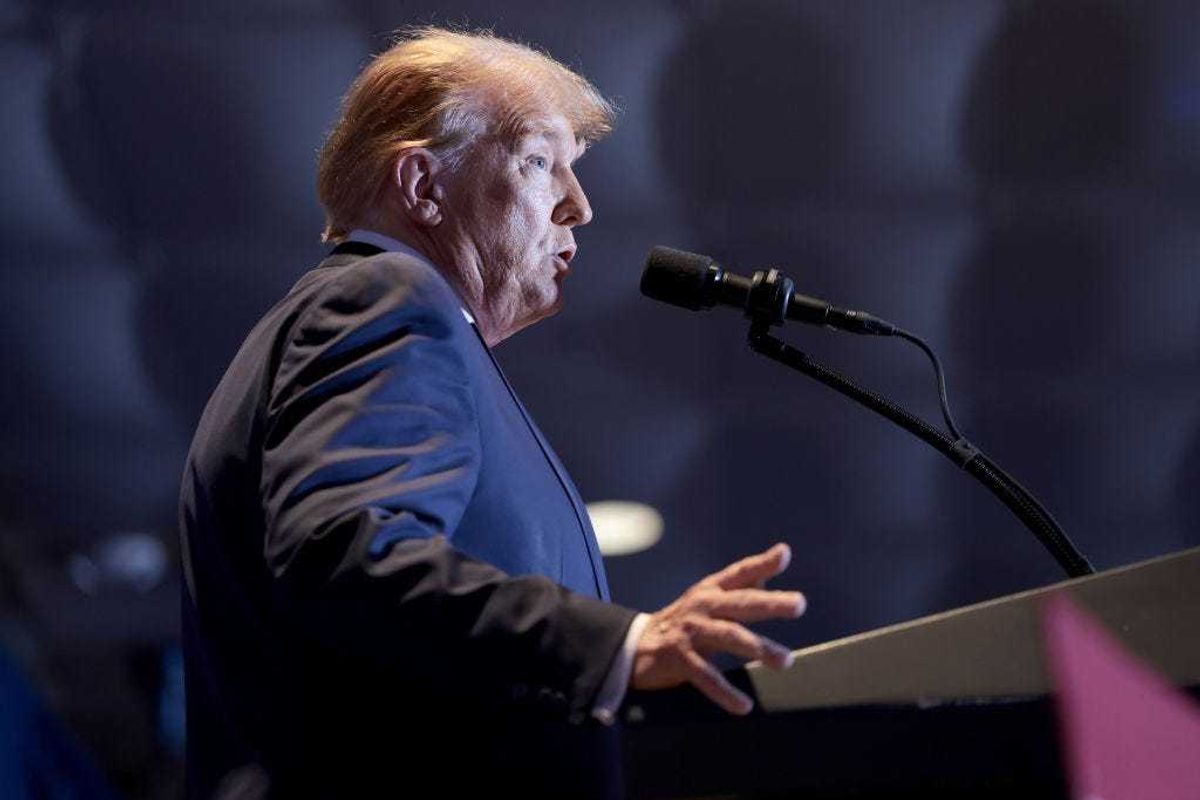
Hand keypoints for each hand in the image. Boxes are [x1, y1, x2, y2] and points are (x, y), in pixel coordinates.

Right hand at [630, 542, 804, 713]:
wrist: (635, 645)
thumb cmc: (681, 621)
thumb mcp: (708, 599)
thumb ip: (740, 587)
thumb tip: (770, 569)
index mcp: (710, 591)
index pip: (739, 573)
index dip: (761, 563)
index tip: (783, 554)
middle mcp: (702, 606)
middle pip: (740, 602)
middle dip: (770, 603)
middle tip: (798, 604)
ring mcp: (690, 631)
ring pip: (728, 636)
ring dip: (758, 647)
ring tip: (784, 660)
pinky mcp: (679, 657)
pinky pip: (706, 676)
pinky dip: (725, 692)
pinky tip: (744, 705)